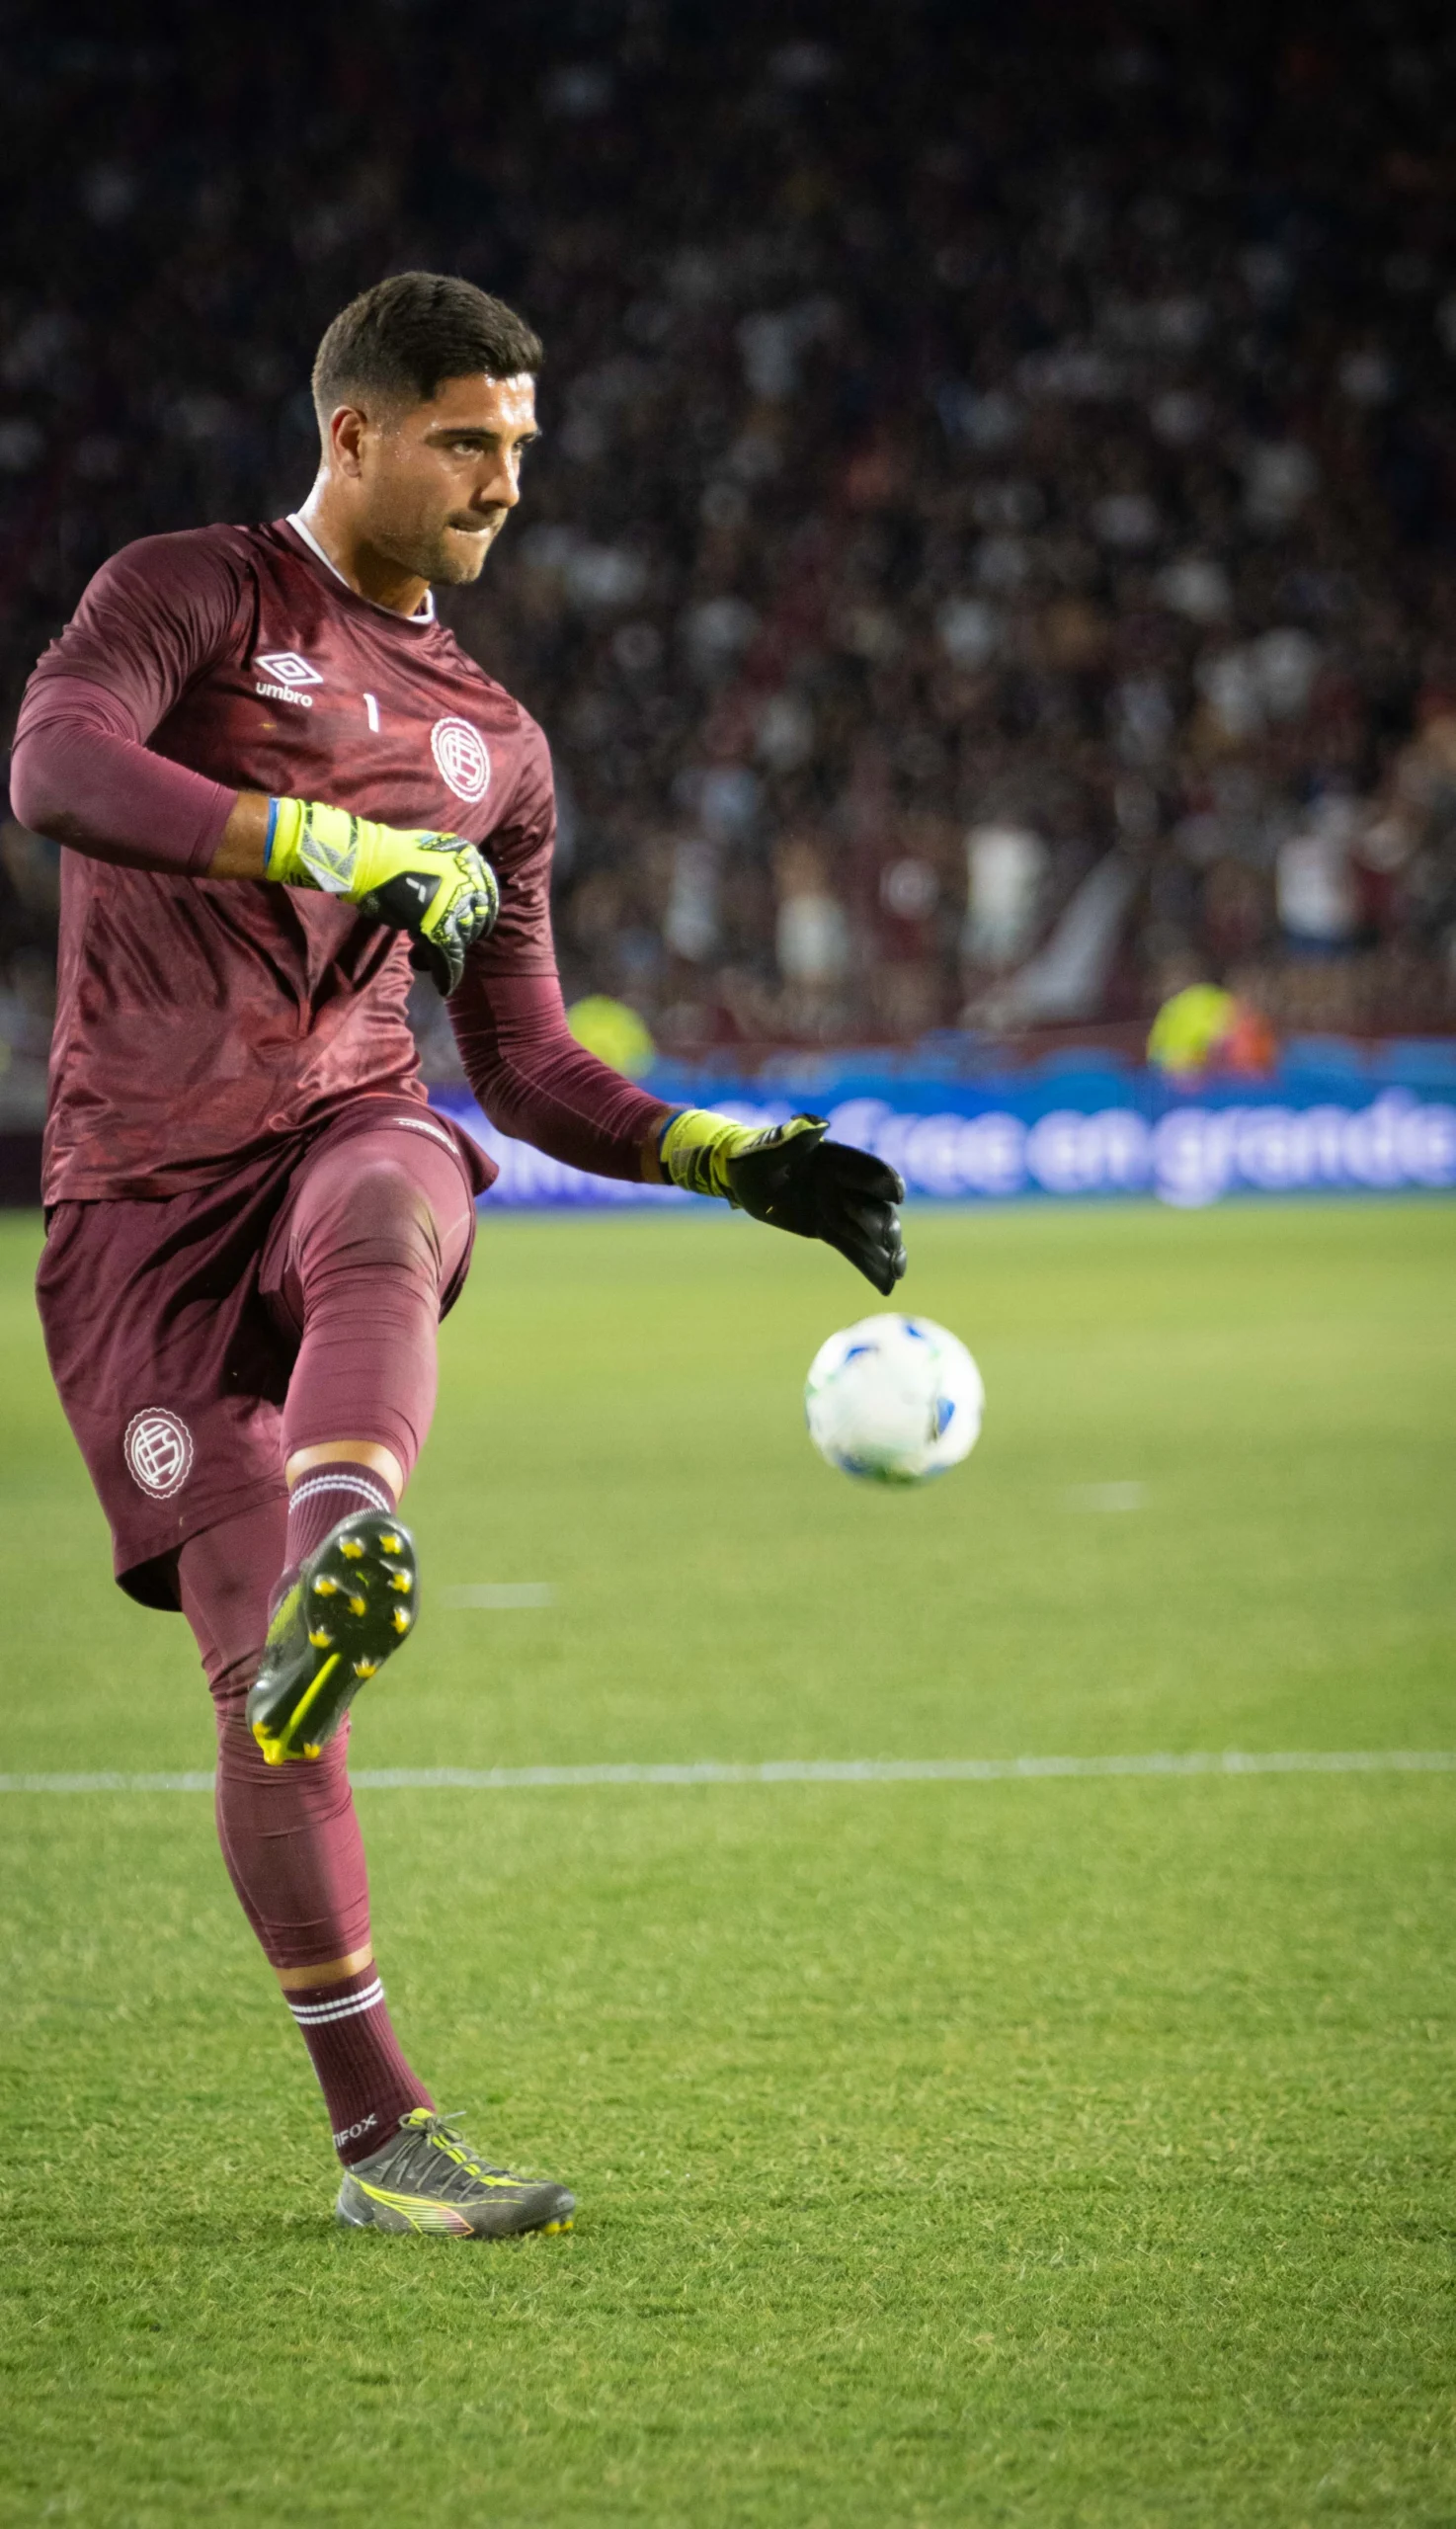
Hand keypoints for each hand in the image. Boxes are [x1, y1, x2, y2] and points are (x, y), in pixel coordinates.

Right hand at [265, 797, 498, 994]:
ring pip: (462, 940)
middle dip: (459, 931)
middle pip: (476, 920)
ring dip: (448, 950)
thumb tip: (452, 898)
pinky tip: (443, 986)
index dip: (475, 914)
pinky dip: (447, 974)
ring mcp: (456, 905)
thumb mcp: (432, 856)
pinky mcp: (440, 928)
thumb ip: (448, 874)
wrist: (368, 861)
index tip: (463, 924)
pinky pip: (449, 958)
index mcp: (469, 859)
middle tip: (433, 933)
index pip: (487, 895)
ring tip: (423, 950)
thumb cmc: (390, 856)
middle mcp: (470, 880)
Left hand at [659, 1110, 906, 1294]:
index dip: (884, 1180)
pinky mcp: (829, 1229)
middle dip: (885, 1223)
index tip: (897, 1195)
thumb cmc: (751, 1157)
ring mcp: (839, 1208)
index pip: (867, 1168)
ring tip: (897, 1273)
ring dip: (886, 1251)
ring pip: (869, 1232)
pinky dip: (870, 1266)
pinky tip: (886, 1286)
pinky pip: (853, 1249)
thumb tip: (819, 1125)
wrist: (739, 1178)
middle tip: (890, 1243)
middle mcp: (845, 1183)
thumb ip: (792, 1141)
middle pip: (874, 1205)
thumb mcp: (766, 1150)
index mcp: (836, 1158)